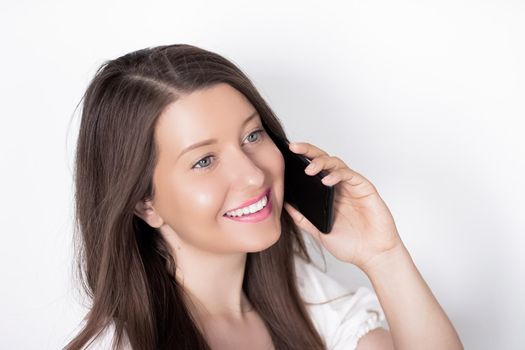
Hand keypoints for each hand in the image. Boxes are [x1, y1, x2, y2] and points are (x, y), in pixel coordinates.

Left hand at [283, 142, 403, 269]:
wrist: (373, 255)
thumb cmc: (351, 245)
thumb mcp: (319, 232)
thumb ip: (303, 219)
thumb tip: (285, 205)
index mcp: (327, 194)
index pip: (312, 170)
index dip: (300, 160)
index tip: (284, 155)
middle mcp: (339, 186)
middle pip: (323, 161)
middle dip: (308, 151)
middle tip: (294, 147)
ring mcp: (352, 186)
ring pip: (335, 163)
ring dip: (321, 162)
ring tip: (309, 169)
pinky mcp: (365, 188)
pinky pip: (350, 175)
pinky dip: (338, 175)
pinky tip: (327, 180)